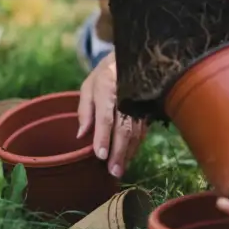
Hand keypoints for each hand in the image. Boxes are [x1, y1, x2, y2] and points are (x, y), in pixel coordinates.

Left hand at [77, 51, 147, 177]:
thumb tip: (80, 135)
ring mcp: (140, 103)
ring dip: (128, 152)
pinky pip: (143, 129)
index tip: (100, 155)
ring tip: (120, 169)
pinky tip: (129, 156)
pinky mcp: (147, 108)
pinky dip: (136, 145)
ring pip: (136, 131)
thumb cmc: (105, 74)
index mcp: (108, 88)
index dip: (103, 137)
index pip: (106, 116)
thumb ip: (85, 110)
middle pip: (124, 128)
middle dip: (118, 152)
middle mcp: (126, 97)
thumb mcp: (89, 86)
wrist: (134, 57)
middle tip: (113, 171)